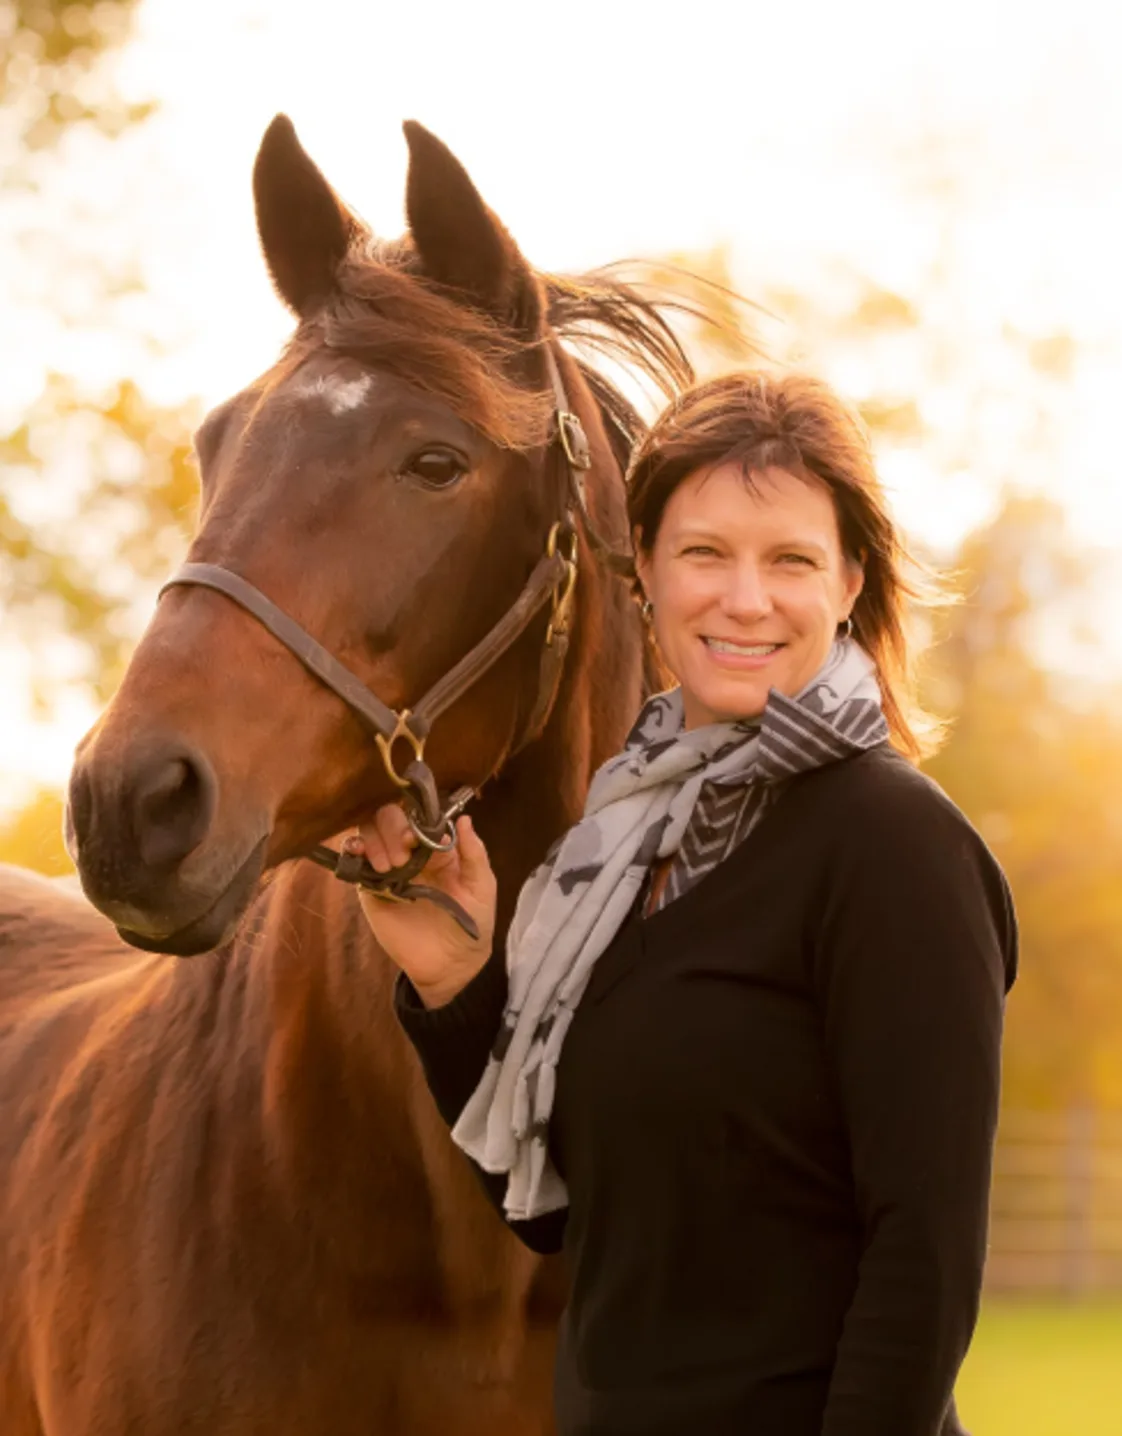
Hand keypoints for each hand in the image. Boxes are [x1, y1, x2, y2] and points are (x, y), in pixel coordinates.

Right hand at [354, 803, 496, 1008]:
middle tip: (401, 858)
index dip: (414, 821)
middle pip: (389, 817)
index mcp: (437, 846)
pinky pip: (354, 862)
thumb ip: (474, 853)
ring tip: (389, 867)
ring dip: (374, 840)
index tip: (415, 838)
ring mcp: (388, 868)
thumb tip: (464, 819)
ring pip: (369, 832)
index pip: (418, 816)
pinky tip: (358, 853)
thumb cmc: (472, 922)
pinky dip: (351, 849)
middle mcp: (410, 851)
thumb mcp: (481, 886)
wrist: (450, 963)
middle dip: (392, 830)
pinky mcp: (370, 888)